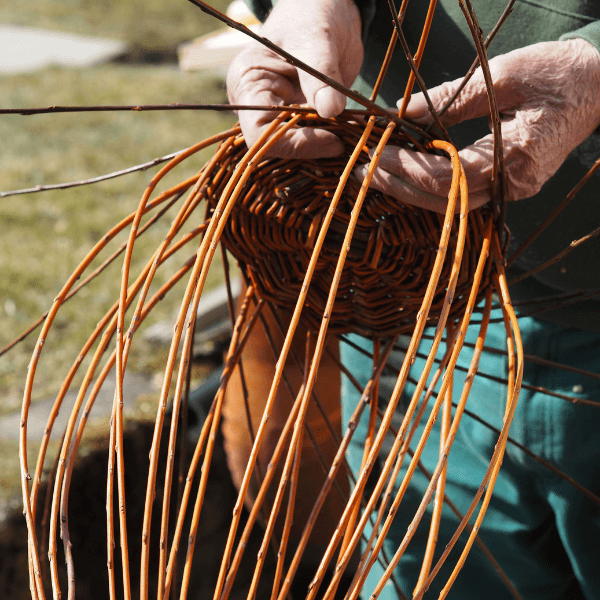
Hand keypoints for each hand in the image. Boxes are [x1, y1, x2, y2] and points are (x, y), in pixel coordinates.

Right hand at [226, 0, 362, 158]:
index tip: (331, 139)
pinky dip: (338, 138)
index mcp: (248, 84)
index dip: (294, 144)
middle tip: (351, 140)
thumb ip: (321, 75)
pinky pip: (317, 140)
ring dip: (329, 147)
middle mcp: (258, 105)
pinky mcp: (302, 119)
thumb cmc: (313, 12)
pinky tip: (358, 130)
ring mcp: (280, 114)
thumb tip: (330, 111)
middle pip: (280, 146)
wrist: (328, 8)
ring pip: (301, 148)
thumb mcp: (317, 38)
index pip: (260, 133)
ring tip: (357, 134)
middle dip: (315, 148)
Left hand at [357, 39, 599, 212]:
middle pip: (444, 199)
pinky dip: (430, 189)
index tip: (378, 151)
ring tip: (375, 175)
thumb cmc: (559, 72)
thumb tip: (402, 111)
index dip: (408, 167)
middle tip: (363, 170)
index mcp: (516, 156)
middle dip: (400, 185)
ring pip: (450, 204)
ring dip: (410, 191)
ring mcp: (513, 189)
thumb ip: (451, 98)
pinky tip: (405, 176)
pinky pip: (462, 196)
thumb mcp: (504, 74)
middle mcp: (514, 184)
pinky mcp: (509, 185)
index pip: (448, 176)